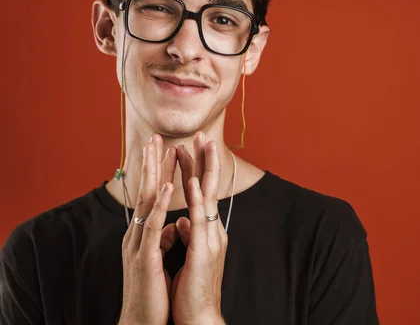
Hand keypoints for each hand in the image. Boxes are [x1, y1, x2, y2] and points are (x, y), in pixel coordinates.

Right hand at [119, 134, 178, 324]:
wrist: (143, 323)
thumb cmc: (153, 292)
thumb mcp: (160, 259)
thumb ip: (164, 238)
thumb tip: (173, 224)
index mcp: (146, 234)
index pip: (153, 195)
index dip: (160, 172)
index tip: (168, 148)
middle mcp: (139, 234)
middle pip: (146, 190)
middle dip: (152, 162)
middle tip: (156, 136)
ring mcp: (140, 244)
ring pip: (148, 201)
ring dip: (156, 173)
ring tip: (162, 149)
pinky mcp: (145, 257)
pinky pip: (154, 225)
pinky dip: (161, 204)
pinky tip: (168, 186)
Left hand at [172, 132, 227, 323]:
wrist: (199, 316)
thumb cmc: (192, 289)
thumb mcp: (190, 256)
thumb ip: (190, 234)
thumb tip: (185, 220)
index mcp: (207, 231)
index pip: (202, 193)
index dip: (197, 169)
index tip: (190, 148)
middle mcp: (213, 230)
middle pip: (209, 187)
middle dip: (206, 160)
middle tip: (203, 134)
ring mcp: (210, 239)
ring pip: (207, 197)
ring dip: (204, 168)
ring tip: (202, 145)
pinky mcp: (203, 250)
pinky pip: (199, 219)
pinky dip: (195, 198)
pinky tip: (191, 181)